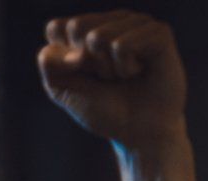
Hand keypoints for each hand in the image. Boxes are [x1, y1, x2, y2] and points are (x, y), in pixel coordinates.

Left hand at [37, 12, 186, 153]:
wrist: (138, 133)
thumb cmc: (103, 109)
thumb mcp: (63, 89)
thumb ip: (49, 64)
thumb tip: (61, 48)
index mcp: (88, 28)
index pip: (56, 28)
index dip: (63, 59)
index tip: (81, 75)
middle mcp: (112, 19)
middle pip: (78, 28)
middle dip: (87, 63)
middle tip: (107, 77)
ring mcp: (137, 22)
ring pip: (99, 37)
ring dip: (108, 68)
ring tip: (125, 76)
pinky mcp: (158, 32)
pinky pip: (122, 45)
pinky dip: (126, 68)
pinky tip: (140, 72)